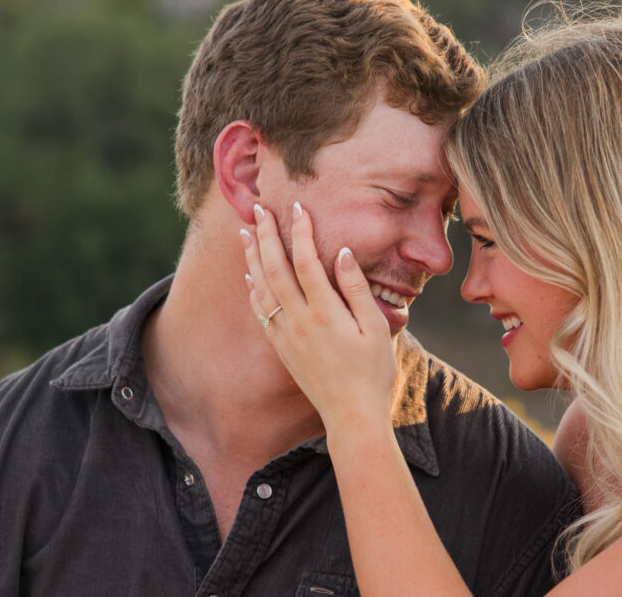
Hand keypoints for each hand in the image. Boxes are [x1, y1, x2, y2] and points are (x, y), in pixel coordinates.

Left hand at [241, 202, 396, 436]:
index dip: (300, 231)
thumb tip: (342, 253)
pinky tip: (250, 275)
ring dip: (252, 257)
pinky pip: (261, 311)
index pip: (306, 260)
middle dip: (266, 235)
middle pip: (275, 268)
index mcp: (325, 312)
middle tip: (258, 209)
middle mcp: (299, 320)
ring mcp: (286, 335)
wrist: (351, 415)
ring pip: (262, 287)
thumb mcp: (376, 328)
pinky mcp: (282, 348)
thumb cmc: (372, 372)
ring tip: (245, 233)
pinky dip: (253, 289)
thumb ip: (356, 289)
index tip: (298, 206)